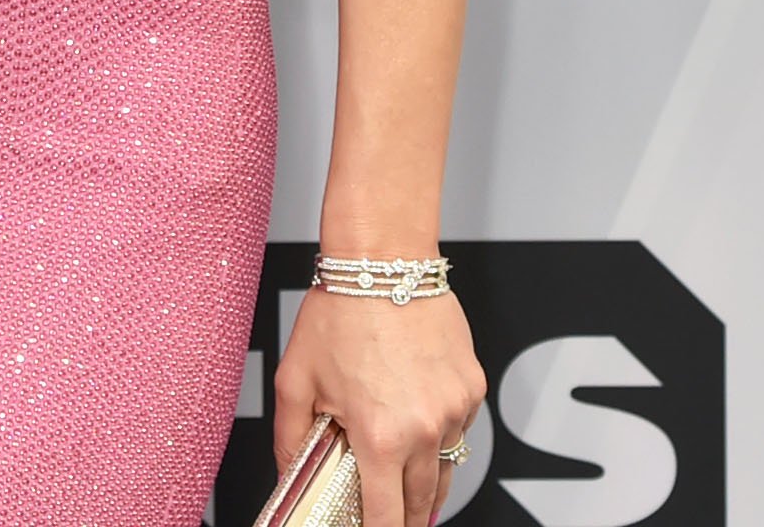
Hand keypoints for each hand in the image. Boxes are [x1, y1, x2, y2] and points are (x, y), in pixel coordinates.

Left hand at [273, 284, 483, 526]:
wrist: (384, 262)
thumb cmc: (339, 313)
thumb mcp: (297, 381)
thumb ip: (290, 440)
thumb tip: (290, 476)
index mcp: (381, 436)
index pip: (388, 517)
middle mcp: (426, 429)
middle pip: (423, 504)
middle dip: (405, 518)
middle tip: (387, 517)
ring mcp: (456, 409)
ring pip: (447, 470)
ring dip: (426, 484)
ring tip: (403, 485)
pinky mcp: (473, 388)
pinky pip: (460, 430)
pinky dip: (441, 435)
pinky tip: (417, 422)